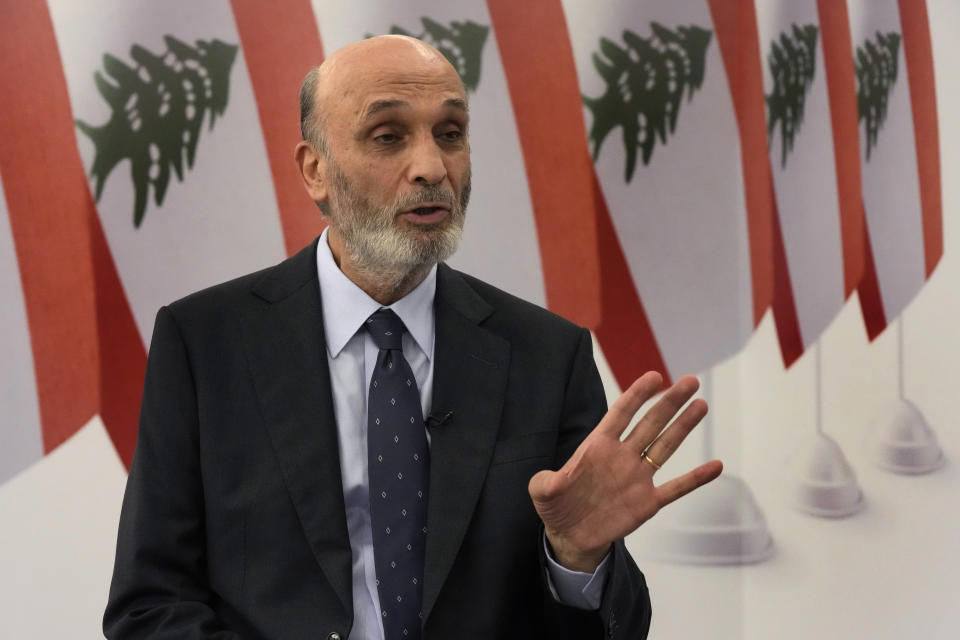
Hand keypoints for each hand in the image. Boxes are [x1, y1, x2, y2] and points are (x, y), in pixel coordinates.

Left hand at [529, 371, 722, 571]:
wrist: (571, 535)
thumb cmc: (555, 506)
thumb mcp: (541, 491)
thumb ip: (545, 483)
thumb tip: (552, 482)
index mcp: (597, 447)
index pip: (620, 414)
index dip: (636, 395)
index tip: (654, 376)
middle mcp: (622, 456)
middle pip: (650, 423)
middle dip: (669, 402)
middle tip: (690, 381)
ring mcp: (637, 478)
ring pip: (665, 447)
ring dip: (683, 427)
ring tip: (701, 405)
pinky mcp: (647, 502)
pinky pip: (675, 488)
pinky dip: (695, 478)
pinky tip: (716, 465)